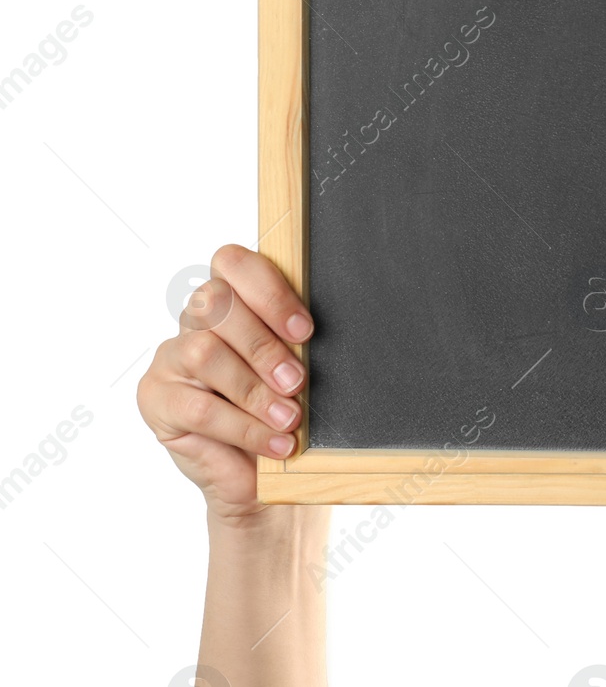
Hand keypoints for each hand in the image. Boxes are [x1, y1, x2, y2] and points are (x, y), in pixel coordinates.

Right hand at [137, 244, 313, 523]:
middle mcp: (194, 321)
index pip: (232, 263)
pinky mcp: (155, 399)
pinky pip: (198, 407)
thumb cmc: (280, 411)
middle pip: (214, 303)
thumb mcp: (293, 371)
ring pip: (204, 353)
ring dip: (254, 389)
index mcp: (231, 300)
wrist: (258, 477)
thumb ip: (293, 343)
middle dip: (262, 344)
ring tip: (289, 417)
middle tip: (297, 381)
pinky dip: (245, 427)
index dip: (269, 291)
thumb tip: (314, 333)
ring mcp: (170, 357)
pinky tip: (275, 442)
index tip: (304, 331)